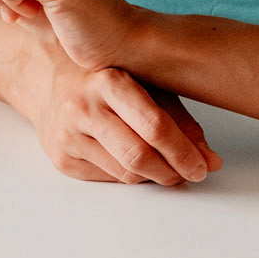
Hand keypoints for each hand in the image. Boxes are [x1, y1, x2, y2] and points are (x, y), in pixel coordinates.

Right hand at [32, 47, 218, 183]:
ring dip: (153, 176)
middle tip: (190, 173)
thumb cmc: (104, 80)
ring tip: (164, 165)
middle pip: (137, 155)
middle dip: (171, 171)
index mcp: (108, 80)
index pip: (153, 126)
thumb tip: (211, 161)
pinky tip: (132, 161)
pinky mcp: (60, 159)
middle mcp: (82, 106)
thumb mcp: (144, 85)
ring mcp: (67, 134)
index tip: (202, 165)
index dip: (183, 152)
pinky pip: (108, 178)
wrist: (47, 78)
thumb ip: (179, 120)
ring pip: (125, 173)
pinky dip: (128, 175)